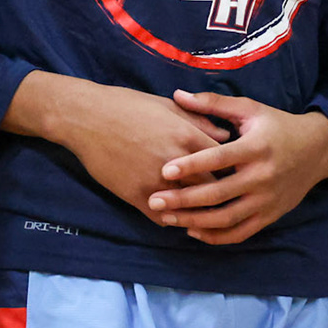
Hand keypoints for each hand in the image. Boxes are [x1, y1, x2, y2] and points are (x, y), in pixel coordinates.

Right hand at [4, 73, 227, 218]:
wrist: (87, 118)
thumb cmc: (128, 106)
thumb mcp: (167, 106)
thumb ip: (198, 120)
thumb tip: (225, 134)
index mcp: (187, 136)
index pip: (224, 161)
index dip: (234, 170)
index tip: (240, 176)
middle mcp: (176, 162)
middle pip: (211, 188)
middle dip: (221, 195)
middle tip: (230, 202)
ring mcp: (155, 181)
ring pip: (188, 208)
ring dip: (199, 214)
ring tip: (209, 219)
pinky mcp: (136, 196)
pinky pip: (162, 217)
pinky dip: (172, 221)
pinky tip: (177, 221)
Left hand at [145, 91, 327, 244]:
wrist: (317, 150)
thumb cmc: (276, 125)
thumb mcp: (249, 109)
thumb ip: (214, 103)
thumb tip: (179, 94)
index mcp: (256, 147)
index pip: (219, 158)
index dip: (191, 165)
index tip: (165, 170)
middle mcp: (262, 176)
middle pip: (218, 193)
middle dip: (183, 199)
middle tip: (154, 200)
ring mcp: (267, 200)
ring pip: (226, 218)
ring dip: (194, 221)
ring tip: (167, 218)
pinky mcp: (270, 216)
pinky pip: (240, 233)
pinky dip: (215, 236)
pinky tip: (193, 230)